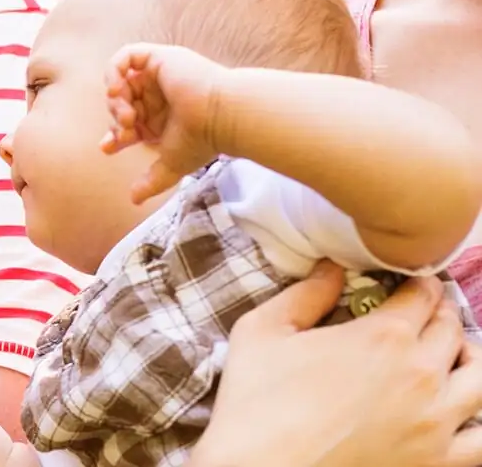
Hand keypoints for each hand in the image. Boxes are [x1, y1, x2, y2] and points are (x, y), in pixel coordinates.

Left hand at [99, 43, 228, 203]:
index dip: (112, 133)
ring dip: (115, 99)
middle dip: (115, 118)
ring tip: (127, 115)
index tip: (107, 147)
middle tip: (125, 131)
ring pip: (121, 81)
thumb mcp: (172, 164)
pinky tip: (117, 90)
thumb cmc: (202, 140)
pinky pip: (126, 56)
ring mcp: (159, 75)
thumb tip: (134, 200)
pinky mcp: (161, 58)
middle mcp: (159, 95)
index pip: (127, 121)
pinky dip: (114, 72)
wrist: (220, 117)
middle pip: (121, 102)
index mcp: (160, 117)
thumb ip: (153, 181)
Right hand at [193, 261, 481, 466]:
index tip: (404, 288)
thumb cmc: (255, 405)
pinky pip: (481, 439)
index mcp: (383, 336)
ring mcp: (435, 422)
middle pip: (453, 330)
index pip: (423, 294)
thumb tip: (332, 267)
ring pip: (481, 378)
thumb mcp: (261, 332)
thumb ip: (304, 293)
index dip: (415, 285)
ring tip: (447, 362)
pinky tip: (456, 413)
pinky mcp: (436, 461)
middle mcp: (421, 374)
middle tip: (419, 319)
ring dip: (468, 361)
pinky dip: (476, 421)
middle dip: (438, 316)